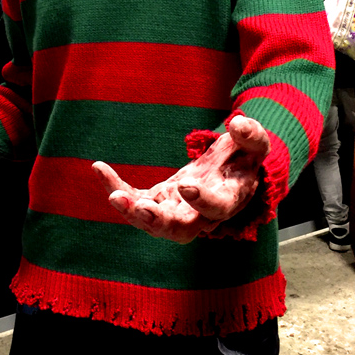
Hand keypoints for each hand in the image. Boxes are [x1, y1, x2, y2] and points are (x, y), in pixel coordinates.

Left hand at [92, 115, 269, 242]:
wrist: (231, 171)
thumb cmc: (244, 157)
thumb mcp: (255, 143)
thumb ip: (251, 135)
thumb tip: (236, 124)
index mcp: (229, 199)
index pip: (217, 209)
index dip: (203, 202)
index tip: (187, 187)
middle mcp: (201, 214)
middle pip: (180, 230)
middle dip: (158, 222)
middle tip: (140, 209)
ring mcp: (177, 211)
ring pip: (153, 223)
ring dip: (132, 212)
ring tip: (113, 195)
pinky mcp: (159, 202)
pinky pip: (135, 200)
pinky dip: (116, 187)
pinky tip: (99, 168)